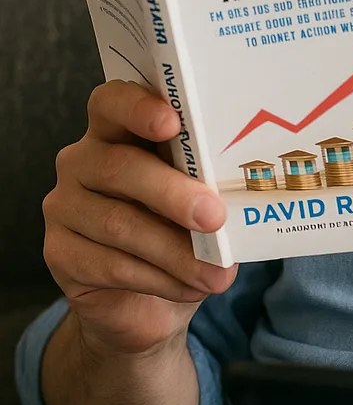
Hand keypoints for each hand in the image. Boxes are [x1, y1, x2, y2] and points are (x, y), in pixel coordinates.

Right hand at [43, 79, 235, 356]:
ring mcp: (64, 207)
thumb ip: (207, 185)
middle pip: (119, 167)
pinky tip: (189, 287)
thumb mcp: (198, 202)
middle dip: (173, 193)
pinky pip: (111, 265)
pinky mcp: (59, 254)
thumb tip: (242, 194)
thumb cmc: (179, 234)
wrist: (148, 302)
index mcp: (116, 133)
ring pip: (119, 223)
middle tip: (214, 217)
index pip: (112, 103)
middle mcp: (81, 162)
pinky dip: (160, 278)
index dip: (138, 108)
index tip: (172, 123)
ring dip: (176, 252)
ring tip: (217, 273)